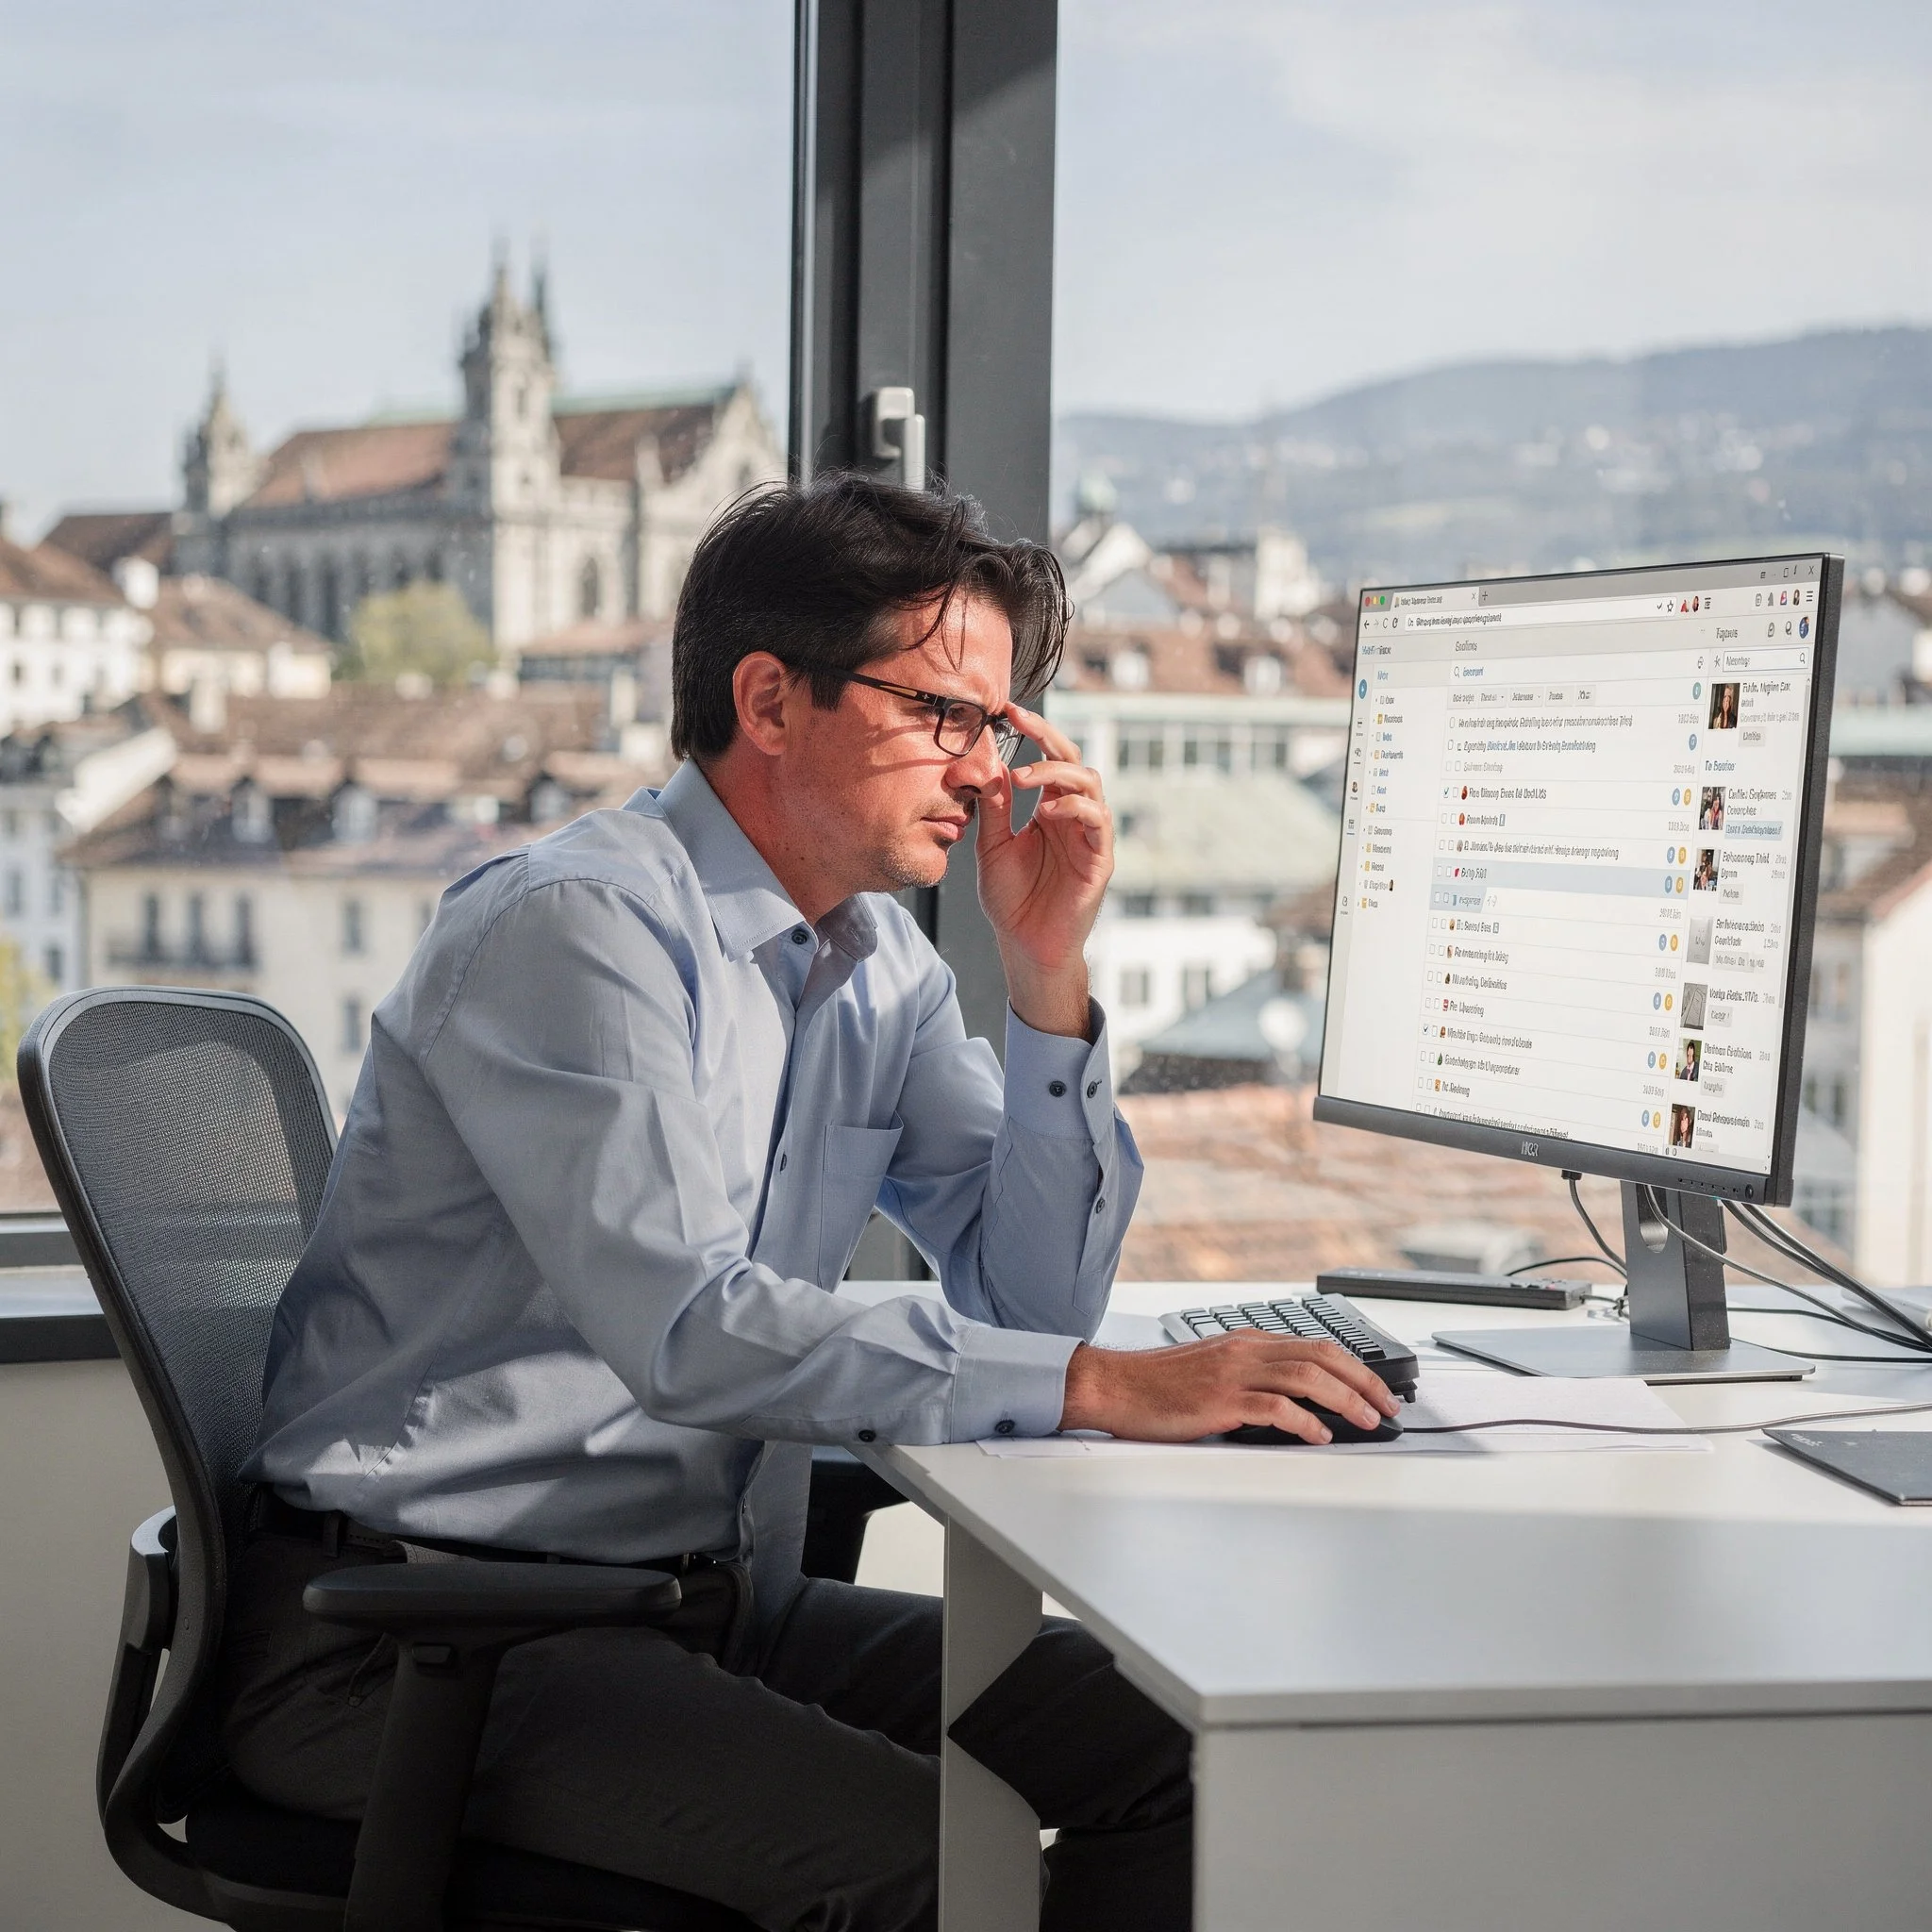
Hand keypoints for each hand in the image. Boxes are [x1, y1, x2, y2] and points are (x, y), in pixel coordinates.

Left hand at [975, 701, 1111, 1036]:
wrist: (1024, 945)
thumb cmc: (1010, 900)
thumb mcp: (992, 847)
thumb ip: (995, 809)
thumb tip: (989, 766)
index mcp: (1049, 810)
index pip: (1048, 761)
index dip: (1034, 733)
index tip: (1008, 711)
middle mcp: (1072, 818)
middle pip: (1073, 762)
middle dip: (1048, 737)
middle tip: (1020, 723)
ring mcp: (1089, 837)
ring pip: (1090, 784)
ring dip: (1058, 773)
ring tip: (1025, 779)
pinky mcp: (1099, 860)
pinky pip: (1097, 822)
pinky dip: (1074, 808)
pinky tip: (1047, 811)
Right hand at [1058, 1334, 1402, 1443]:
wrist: (1115, 1385)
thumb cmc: (1158, 1385)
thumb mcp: (1213, 1369)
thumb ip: (1252, 1376)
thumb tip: (1298, 1403)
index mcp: (1247, 1342)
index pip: (1315, 1345)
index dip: (1355, 1367)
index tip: (1379, 1390)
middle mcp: (1245, 1351)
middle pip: (1321, 1356)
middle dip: (1364, 1381)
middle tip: (1389, 1406)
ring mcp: (1233, 1374)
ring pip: (1306, 1377)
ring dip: (1345, 1400)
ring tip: (1368, 1421)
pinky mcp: (1220, 1401)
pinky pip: (1274, 1407)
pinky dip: (1305, 1421)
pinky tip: (1320, 1435)